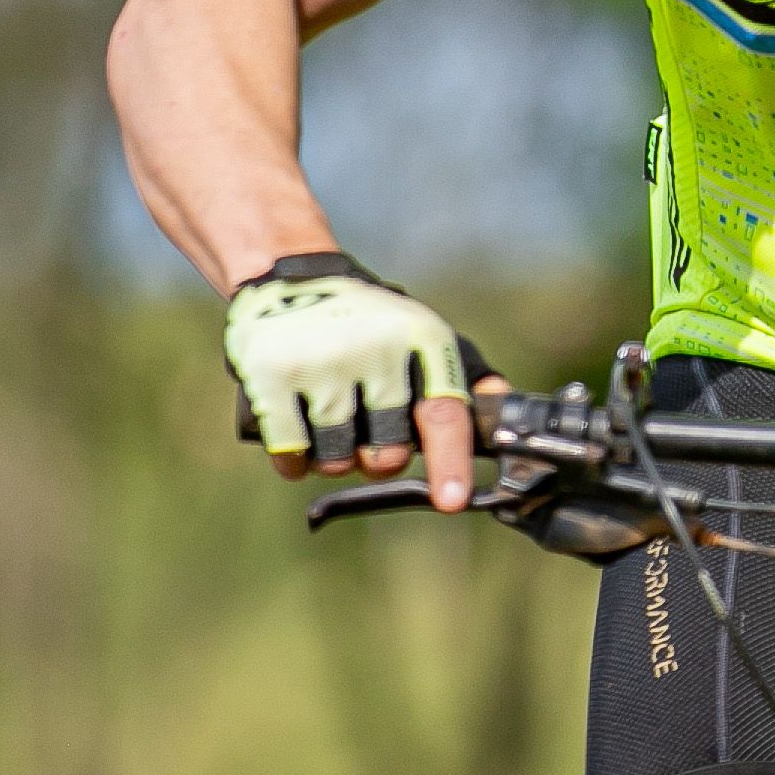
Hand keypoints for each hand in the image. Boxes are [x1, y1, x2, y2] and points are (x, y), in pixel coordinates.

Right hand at [222, 254, 487, 509]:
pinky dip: (296, 460)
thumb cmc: (368, 320)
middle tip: (368, 426)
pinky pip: (292, 455)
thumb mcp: (421, 332)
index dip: (451, 462)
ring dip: (335, 457)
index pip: (443, 412)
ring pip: (337, 460)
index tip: (452, 500)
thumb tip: (503, 410)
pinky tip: (298, 430)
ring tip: (330, 417)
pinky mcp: (271, 375)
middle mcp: (373, 347)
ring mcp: (320, 361)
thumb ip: (464, 376)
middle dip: (381, 456)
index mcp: (420, 337)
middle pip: (389, 453)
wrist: (288, 274)